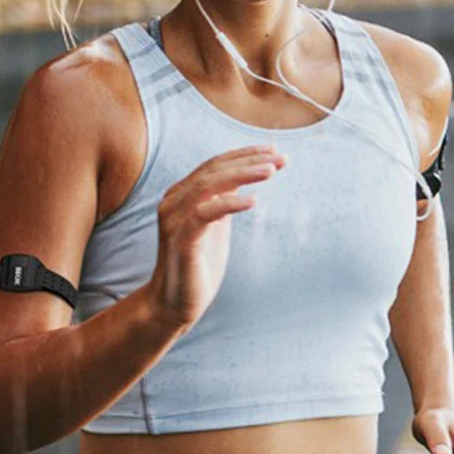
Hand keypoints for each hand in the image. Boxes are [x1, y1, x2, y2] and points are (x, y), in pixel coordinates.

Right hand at [146, 144, 285, 329]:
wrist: (174, 304)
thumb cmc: (198, 264)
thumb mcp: (215, 225)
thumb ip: (223, 200)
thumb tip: (247, 175)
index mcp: (181, 195)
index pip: (214, 164)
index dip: (243, 154)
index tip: (273, 150)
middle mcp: (173, 202)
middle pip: (213, 170)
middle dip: (248, 160)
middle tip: (279, 157)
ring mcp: (174, 220)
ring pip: (208, 185)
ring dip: (242, 174)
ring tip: (271, 170)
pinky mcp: (181, 241)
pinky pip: (204, 214)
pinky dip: (229, 203)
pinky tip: (253, 201)